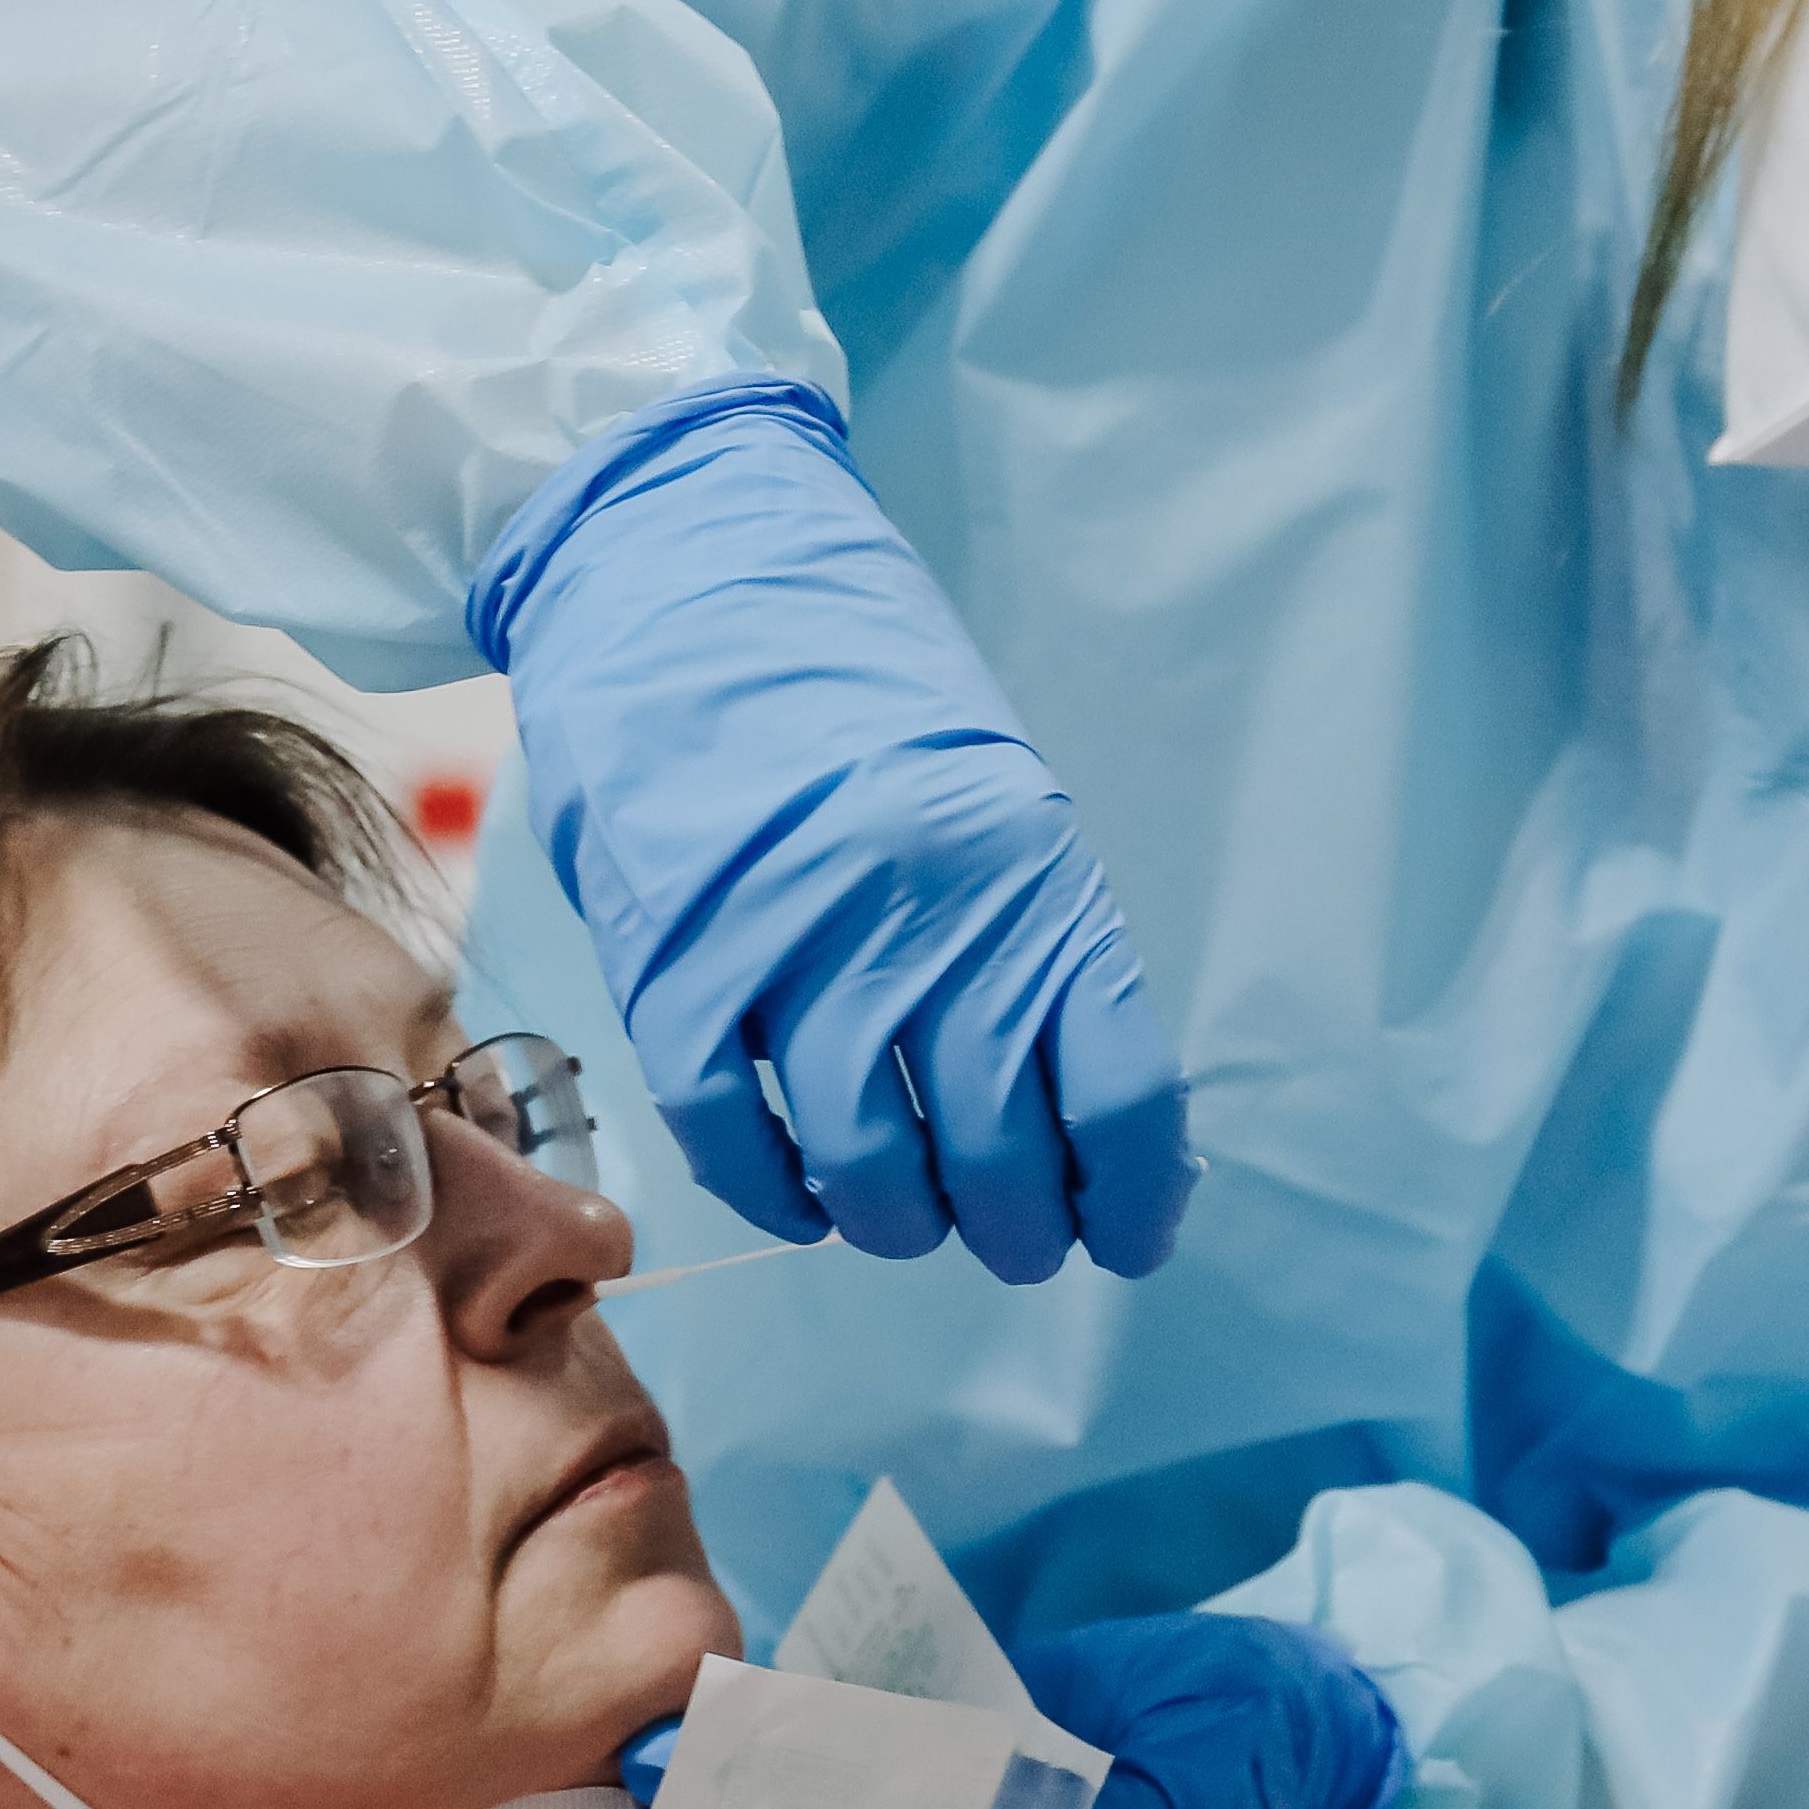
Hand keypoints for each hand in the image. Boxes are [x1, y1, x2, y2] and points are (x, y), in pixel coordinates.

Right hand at [472, 377, 1195, 1282]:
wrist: (686, 569)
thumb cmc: (852, 689)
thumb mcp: (992, 795)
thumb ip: (1039, 941)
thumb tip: (1091, 1117)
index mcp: (1030, 874)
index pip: (1119, 1094)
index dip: (1133, 1196)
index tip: (1127, 1233)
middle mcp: (924, 921)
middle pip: (1000, 1153)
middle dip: (1018, 1228)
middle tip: (1014, 1238)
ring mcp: (793, 949)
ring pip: (870, 1169)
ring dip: (897, 1223)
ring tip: (902, 1217)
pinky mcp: (674, 966)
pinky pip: (736, 1136)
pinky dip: (777, 1191)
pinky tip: (803, 1194)